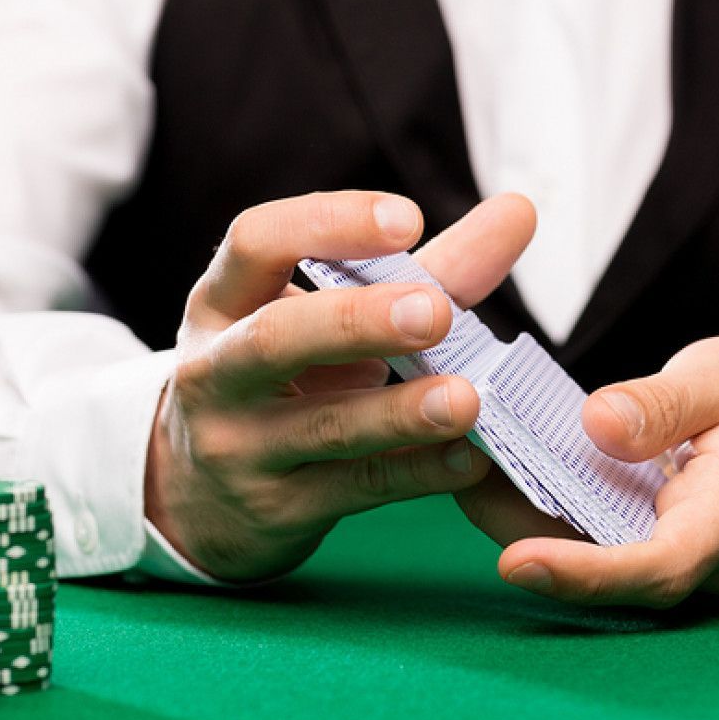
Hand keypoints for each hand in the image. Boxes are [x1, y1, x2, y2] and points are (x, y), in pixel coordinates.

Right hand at [147, 190, 535, 581]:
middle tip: (436, 310)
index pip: (255, 242)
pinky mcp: (279, 509)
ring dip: (400, 412)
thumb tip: (518, 210)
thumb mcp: (328, 317)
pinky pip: (358, 488)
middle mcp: (217, 371)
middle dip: (359, 321)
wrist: (200, 495)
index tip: (407, 218)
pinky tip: (470, 458)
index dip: (328, 224)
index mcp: (224, 301)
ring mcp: (240, 447)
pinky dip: (418, 472)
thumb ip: (424, 268)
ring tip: (467, 399)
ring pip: (323, 426)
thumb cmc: (286, 378)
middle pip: (278, 338)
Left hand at [456, 337, 718, 606]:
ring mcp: (680, 572)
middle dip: (532, 542)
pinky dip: (539, 520)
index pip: (666, 565)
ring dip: (523, 527)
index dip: (589, 572)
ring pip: (594, 568)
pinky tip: (493, 478)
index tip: (517, 561)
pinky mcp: (649, 562)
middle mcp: (710, 562)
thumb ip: (668, 401)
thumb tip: (599, 424)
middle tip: (463, 485)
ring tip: (466, 469)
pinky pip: (591, 553)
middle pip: (615, 577)